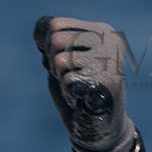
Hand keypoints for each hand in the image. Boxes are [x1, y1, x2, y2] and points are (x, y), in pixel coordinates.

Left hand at [32, 16, 139, 151]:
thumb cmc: (77, 92)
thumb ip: (51, 44)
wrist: (99, 126)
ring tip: (78, 87)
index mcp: (101, 30)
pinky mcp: (107, 80)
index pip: (54, 25)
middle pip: (56, 40)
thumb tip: (41, 26)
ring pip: (59, 61)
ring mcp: (111, 59)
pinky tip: (83, 98)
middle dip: (53, 65)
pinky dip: (68, 93)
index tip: (66, 64)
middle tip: (71, 78)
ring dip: (61, 80)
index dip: (48, 49)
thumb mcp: (60, 62)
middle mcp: (110, 39)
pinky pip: (66, 81)